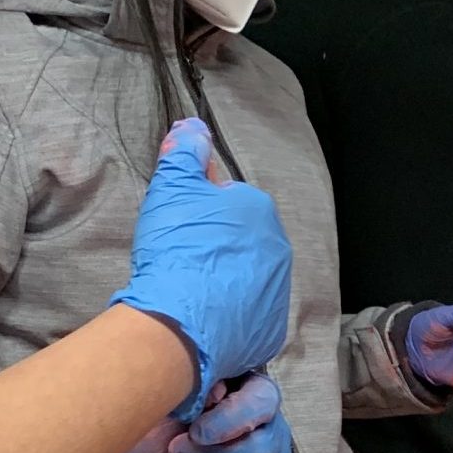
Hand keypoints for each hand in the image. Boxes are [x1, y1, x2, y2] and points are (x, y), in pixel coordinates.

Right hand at [112, 118, 293, 420]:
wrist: (182, 316)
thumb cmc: (178, 244)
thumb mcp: (174, 187)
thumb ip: (185, 153)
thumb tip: (193, 125)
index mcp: (259, 210)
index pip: (229, 203)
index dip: (199, 213)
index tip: (179, 228)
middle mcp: (278, 247)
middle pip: (241, 242)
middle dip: (215, 247)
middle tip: (181, 260)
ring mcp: (278, 290)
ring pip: (247, 278)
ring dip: (223, 281)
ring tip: (190, 290)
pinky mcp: (270, 328)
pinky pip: (249, 316)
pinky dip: (229, 315)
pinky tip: (204, 317)